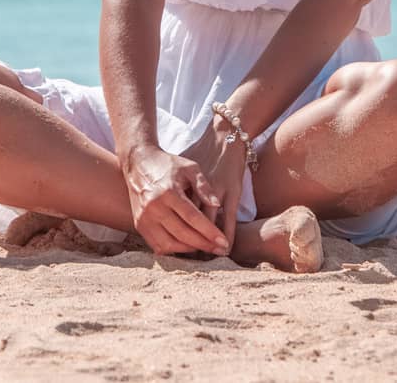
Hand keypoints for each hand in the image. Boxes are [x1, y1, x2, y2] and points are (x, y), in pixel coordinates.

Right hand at [119, 144, 231, 257]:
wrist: (138, 163)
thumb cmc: (168, 165)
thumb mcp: (190, 167)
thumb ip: (204, 186)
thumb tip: (217, 205)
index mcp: (168, 192)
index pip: (192, 218)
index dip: (209, 232)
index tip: (223, 242)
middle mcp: (154, 207)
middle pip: (182, 233)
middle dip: (204, 244)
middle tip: (220, 250)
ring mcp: (144, 218)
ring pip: (169, 244)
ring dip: (189, 250)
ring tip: (205, 248)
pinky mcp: (139, 224)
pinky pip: (157, 245)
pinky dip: (173, 249)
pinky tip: (187, 246)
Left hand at [180, 116, 248, 251]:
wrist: (221, 136)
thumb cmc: (200, 153)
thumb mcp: (181, 172)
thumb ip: (174, 191)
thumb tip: (164, 209)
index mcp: (179, 189)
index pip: (175, 219)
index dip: (176, 237)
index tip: (178, 251)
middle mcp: (195, 192)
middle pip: (189, 225)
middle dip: (192, 243)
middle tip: (194, 259)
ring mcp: (215, 192)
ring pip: (208, 224)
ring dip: (209, 242)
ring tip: (210, 256)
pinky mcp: (232, 192)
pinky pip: (228, 219)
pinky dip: (225, 233)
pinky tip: (226, 244)